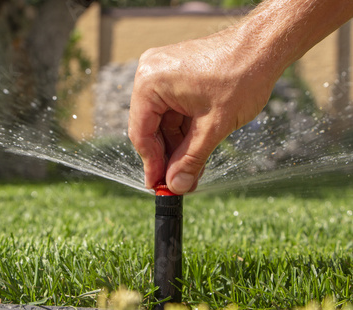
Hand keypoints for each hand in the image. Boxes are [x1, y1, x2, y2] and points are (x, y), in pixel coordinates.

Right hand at [128, 28, 277, 193]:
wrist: (265, 46)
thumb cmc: (242, 76)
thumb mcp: (214, 126)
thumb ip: (191, 159)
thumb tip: (176, 186)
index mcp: (150, 83)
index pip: (140, 132)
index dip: (150, 163)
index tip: (158, 186)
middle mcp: (149, 74)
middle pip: (150, 127)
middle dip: (167, 156)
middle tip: (177, 183)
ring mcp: (162, 72)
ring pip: (163, 121)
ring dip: (177, 146)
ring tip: (191, 172)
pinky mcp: (176, 74)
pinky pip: (172, 109)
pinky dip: (184, 130)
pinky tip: (195, 151)